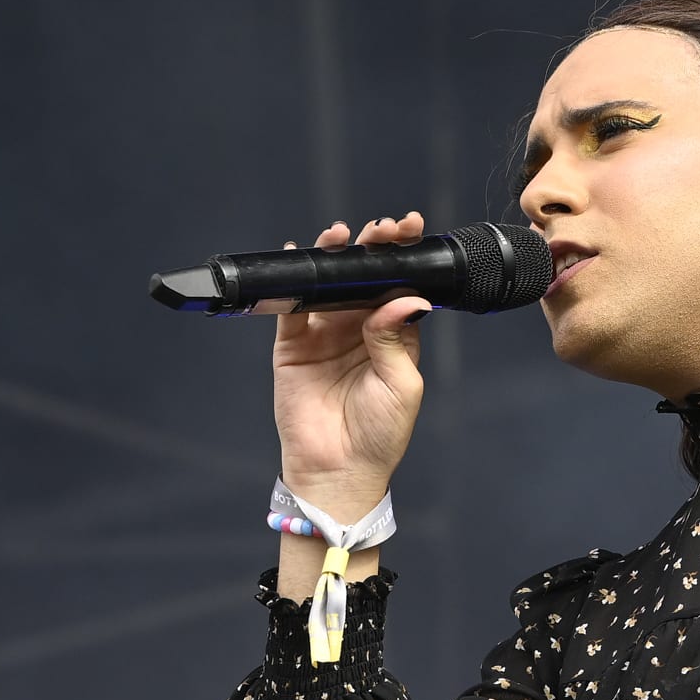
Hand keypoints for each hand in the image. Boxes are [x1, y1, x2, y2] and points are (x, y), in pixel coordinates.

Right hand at [272, 213, 431, 519]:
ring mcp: (325, 334)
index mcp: (393, 334)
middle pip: (363, 276)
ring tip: (339, 236)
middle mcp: (359, 328)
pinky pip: (290, 307)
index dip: (403, 255)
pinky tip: (297, 256)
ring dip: (333, 256)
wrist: (338, 471)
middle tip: (379, 230)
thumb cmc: (379, 435)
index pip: (398, 283)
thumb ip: (396, 338)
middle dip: (371, 247)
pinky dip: (292, 283)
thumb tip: (402, 296)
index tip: (408, 229)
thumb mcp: (401, 384)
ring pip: (328, 284)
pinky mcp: (293, 345)